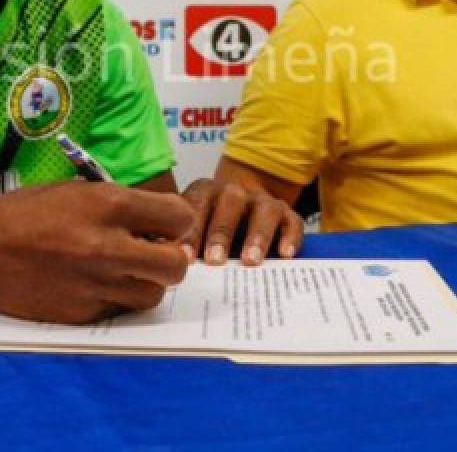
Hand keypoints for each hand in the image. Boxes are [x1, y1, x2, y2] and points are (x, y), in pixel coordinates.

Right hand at [0, 182, 194, 323]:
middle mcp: (107, 246)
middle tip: (155, 255)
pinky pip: (118, 310)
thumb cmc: (29, 210)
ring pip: (152, 295)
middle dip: (171, 259)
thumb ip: (122, 206)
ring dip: (146, 283)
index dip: (177, 222)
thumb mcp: (80, 191)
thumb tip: (159, 224)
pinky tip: (95, 285)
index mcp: (109, 205)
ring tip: (125, 272)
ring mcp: (94, 283)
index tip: (166, 226)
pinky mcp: (80, 312)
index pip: (179, 217)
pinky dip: (115, 299)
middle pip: (175, 266)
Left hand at [180, 178, 303, 265]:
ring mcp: (263, 202)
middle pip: (231, 204)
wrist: (244, 212)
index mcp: (206, 192)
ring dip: (257, 235)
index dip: (191, 232)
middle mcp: (236, 192)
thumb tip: (164, 263)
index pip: (197, 205)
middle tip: (215, 261)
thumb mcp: (191, 232)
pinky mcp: (287, 215)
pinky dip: (291, 237)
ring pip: (264, 211)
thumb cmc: (208, 229)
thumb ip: (178, 243)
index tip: (186, 257)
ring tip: (251, 261)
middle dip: (221, 233)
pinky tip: (285, 255)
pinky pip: (292, 222)